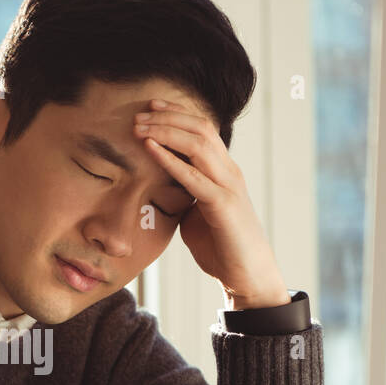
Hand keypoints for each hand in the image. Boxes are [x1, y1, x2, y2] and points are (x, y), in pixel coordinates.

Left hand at [134, 99, 289, 308]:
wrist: (247, 276)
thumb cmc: (222, 247)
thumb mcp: (197, 214)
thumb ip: (184, 195)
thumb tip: (160, 189)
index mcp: (224, 171)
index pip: (202, 130)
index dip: (177, 114)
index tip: (151, 107)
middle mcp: (229, 172)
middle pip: (200, 129)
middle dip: (168, 117)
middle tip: (139, 114)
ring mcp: (228, 186)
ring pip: (198, 145)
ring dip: (165, 132)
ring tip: (140, 127)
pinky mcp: (223, 206)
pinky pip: (193, 176)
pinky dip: (170, 160)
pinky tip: (150, 149)